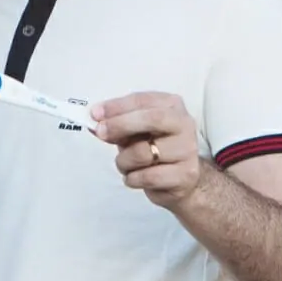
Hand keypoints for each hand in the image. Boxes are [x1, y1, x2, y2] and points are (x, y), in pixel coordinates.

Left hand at [91, 92, 201, 208]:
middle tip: (101, 132)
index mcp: (171, 106)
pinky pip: (148, 176)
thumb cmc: (154, 149)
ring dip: (123, 160)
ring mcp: (187, 151)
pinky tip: (134, 177)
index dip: (117, 106)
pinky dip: (132, 178)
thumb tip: (94, 121)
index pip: (143, 100)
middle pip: (151, 119)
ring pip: (144, 153)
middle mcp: (184, 125)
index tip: (95, 113)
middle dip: (120, 124)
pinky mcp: (185, 175)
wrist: (182, 180)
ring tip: (124, 164)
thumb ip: (116, 124)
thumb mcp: (134, 131)